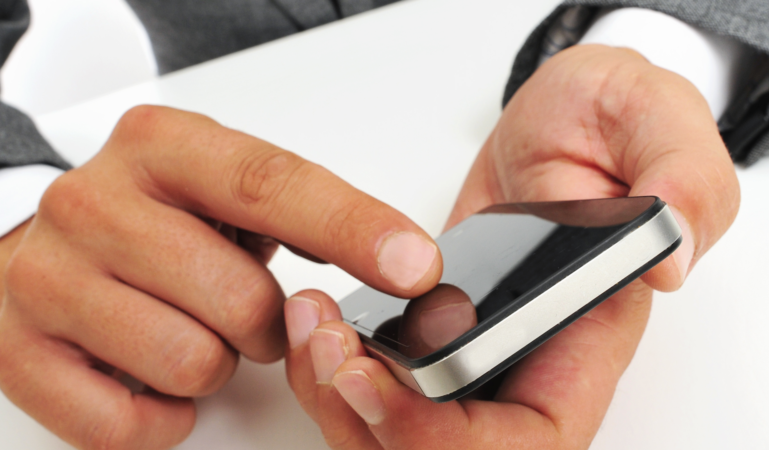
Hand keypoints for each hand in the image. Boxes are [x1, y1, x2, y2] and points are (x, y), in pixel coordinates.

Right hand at [0, 105, 442, 449]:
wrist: (52, 246)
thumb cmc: (158, 219)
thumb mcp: (226, 192)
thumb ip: (307, 215)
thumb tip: (405, 262)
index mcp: (162, 147)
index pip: (273, 185)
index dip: (353, 229)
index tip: (416, 267)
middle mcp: (95, 202)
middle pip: (242, 297)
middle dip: (266, 323)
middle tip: (242, 307)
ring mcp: (49, 277)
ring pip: (193, 362)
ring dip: (214, 363)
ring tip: (190, 330)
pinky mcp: (18, 351)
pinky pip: (128, 423)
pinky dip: (163, 413)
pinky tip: (152, 372)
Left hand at [284, 45, 739, 448]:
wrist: (567, 119)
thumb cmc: (612, 122)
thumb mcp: (658, 123)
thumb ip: (682, 183)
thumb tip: (669, 258)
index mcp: (589, 333)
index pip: (530, 436)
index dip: (451, 439)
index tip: (387, 382)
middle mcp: (530, 358)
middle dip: (373, 422)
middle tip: (331, 349)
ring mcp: (476, 345)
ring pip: (400, 428)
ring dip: (340, 397)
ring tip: (312, 322)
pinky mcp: (434, 324)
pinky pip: (379, 378)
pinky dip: (332, 364)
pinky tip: (316, 313)